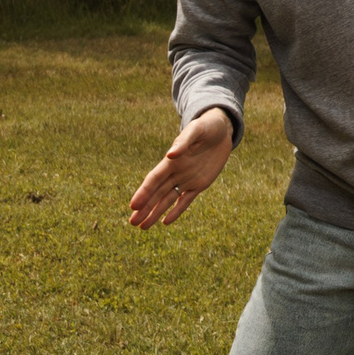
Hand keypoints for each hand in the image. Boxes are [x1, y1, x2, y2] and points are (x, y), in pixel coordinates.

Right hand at [127, 107, 233, 227]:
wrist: (221, 131)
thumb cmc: (206, 127)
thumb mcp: (196, 131)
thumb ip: (183, 142)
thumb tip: (170, 154)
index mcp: (171, 161)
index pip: (154, 180)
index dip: (144, 193)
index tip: (133, 205)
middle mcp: (175, 172)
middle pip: (157, 193)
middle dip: (145, 208)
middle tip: (132, 223)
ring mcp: (187, 179)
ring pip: (167, 200)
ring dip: (155, 212)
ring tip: (143, 227)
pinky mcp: (200, 184)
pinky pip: (186, 200)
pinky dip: (176, 211)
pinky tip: (165, 222)